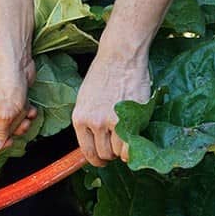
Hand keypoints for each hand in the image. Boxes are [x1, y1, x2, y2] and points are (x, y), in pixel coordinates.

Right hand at [0, 55, 36, 152]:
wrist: (17, 61)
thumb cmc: (7, 83)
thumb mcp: (5, 113)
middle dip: (6, 138)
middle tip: (15, 134)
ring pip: (7, 127)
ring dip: (19, 125)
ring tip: (25, 116)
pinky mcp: (9, 102)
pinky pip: (16, 116)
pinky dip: (24, 114)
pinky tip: (29, 108)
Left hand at [72, 52, 151, 166]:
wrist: (120, 56)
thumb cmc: (105, 73)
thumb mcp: (86, 98)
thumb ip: (89, 120)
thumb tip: (95, 141)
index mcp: (79, 117)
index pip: (86, 151)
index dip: (97, 159)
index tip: (103, 159)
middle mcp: (93, 122)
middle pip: (103, 155)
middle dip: (111, 153)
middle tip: (118, 145)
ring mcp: (111, 122)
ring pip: (117, 153)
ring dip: (123, 149)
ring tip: (127, 136)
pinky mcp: (129, 119)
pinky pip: (129, 148)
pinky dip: (133, 149)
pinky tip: (135, 138)